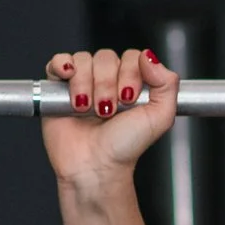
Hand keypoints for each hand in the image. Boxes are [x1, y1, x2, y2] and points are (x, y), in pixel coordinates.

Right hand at [39, 46, 179, 187]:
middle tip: (107, 111)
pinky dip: (62, 64)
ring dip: (86, 84)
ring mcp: (83, 83)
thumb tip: (150, 57)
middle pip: (106, 57)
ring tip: (87, 109)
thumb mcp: (159, 117)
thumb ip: (168, 84)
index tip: (129, 99)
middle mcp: (108, 80)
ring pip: (83, 60)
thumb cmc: (125, 147)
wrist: (95, 167)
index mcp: (132, 83)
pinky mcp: (58, 89)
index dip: (130, 73)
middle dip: (107, 84)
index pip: (132, 57)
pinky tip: (67, 76)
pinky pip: (57, 62)